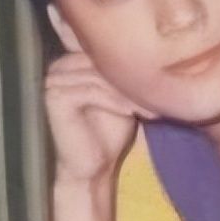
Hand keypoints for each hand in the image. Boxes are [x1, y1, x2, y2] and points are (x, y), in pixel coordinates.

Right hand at [43, 51, 156, 184]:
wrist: (91, 168)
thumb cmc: (108, 133)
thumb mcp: (123, 99)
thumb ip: (129, 75)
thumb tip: (161, 55)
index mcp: (75, 61)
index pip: (111, 52)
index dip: (138, 68)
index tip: (165, 86)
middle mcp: (60, 66)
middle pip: (105, 62)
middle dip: (136, 80)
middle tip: (162, 98)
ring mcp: (53, 80)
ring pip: (101, 76)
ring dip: (130, 93)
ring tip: (151, 110)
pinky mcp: (54, 96)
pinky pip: (92, 92)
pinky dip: (116, 102)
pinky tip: (134, 114)